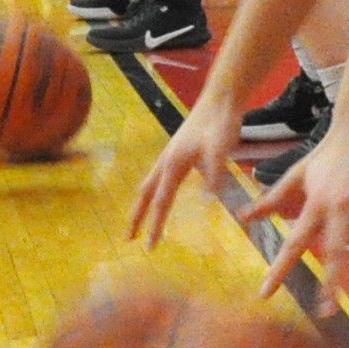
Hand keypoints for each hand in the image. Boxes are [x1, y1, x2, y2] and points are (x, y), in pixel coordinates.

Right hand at [127, 93, 242, 245]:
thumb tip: (208, 200)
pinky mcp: (178, 151)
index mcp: (173, 165)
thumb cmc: (220, 124)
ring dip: (143, 204)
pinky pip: (161, 177)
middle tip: (128, 239)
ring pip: (150, 184)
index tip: (148, 247)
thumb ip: (213, 175)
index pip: (161, 203)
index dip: (154, 226)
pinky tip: (162, 194)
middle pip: (145, 195)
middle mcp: (167, 161)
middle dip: (136, 217)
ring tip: (138, 220)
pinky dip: (155, 191)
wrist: (221, 99)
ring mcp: (171, 155)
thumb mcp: (220, 151)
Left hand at [252, 114, 348, 295]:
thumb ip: (272, 198)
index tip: (266, 294)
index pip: (293, 243)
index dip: (278, 270)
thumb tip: (243, 217)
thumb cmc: (327, 154)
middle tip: (327, 311)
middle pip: (334, 250)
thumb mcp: (297, 174)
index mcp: (315, 203)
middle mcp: (340, 206)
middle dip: (331, 283)